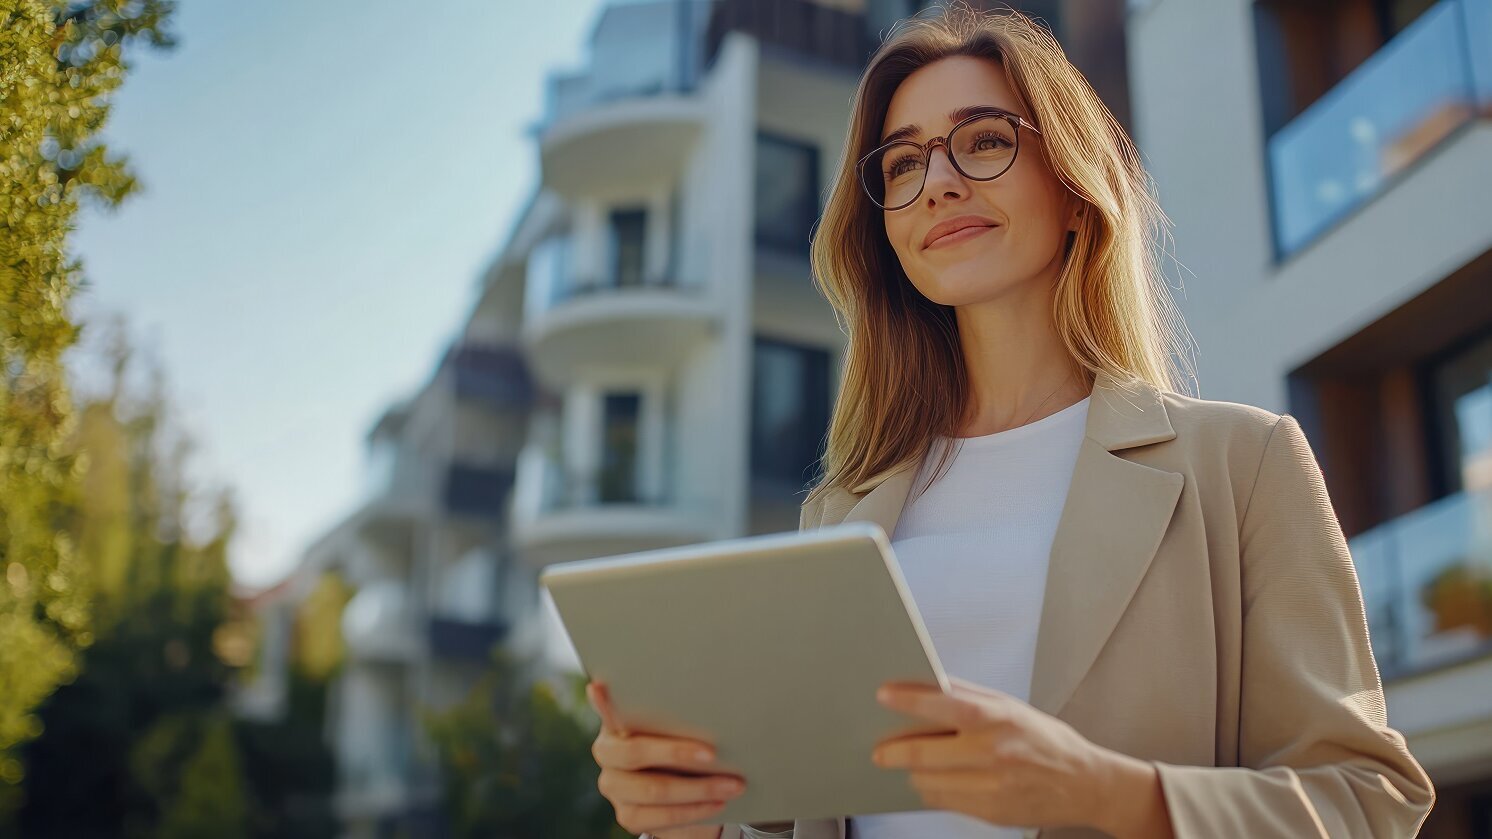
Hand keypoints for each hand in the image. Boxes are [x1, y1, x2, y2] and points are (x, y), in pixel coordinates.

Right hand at [586, 679, 741, 837]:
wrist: (683, 792)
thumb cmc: (681, 745)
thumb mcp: (678, 726)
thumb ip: (675, 713)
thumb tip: (706, 695)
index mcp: (615, 722)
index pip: (607, 707)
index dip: (604, 701)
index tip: (600, 687)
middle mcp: (607, 753)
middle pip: (636, 752)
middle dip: (677, 753)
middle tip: (713, 753)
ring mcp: (613, 786)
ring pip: (654, 790)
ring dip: (698, 789)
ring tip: (732, 784)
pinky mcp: (627, 815)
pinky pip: (662, 817)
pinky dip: (694, 810)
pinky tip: (717, 803)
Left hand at [870, 675, 1128, 832]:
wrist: (1084, 784)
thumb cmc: (1045, 739)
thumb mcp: (1011, 706)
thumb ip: (969, 695)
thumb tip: (927, 685)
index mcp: (998, 718)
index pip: (944, 706)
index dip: (909, 701)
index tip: (883, 696)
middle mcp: (993, 752)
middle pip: (924, 753)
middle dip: (892, 751)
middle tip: (878, 751)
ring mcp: (990, 786)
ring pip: (927, 781)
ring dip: (912, 773)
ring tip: (910, 764)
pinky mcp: (989, 812)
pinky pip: (943, 801)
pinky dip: (931, 790)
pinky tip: (934, 780)